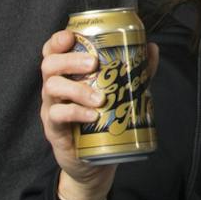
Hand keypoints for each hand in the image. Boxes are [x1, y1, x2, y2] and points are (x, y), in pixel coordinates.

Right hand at [37, 29, 160, 199]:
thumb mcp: (119, 94)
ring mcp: (51, 108)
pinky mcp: (54, 129)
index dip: (57, 40)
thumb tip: (151, 48)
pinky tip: (92, 115)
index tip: (71, 37)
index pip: (52, 52)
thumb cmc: (102, 122)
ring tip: (99, 97)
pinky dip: (75, 112)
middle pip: (49, 65)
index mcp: (67, 75)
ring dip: (76, 89)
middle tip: (93, 64)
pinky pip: (57, 115)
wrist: (94, 162)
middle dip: (70, 60)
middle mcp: (55, 89)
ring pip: (51, 87)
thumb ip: (134, 71)